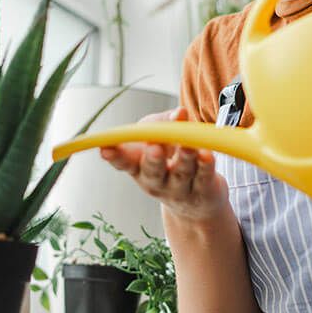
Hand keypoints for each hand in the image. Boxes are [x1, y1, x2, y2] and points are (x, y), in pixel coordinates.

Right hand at [99, 107, 229, 221]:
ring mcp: (180, 189)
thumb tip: (178, 114)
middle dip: (153, 159)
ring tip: (187, 143)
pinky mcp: (203, 190)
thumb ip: (167, 123)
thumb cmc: (173, 159)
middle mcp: (157, 181)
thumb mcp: (163, 139)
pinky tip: (207, 154)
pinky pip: (205, 177)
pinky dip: (206, 165)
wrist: (198, 199)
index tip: (105, 148)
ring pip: (182, 172)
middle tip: (154, 147)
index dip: (114, 156)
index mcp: (140, 168)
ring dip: (184, 156)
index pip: (124, 163)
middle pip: (153, 171)